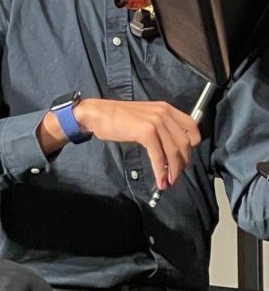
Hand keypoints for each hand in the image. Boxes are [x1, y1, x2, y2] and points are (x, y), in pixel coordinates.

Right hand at [41, 98, 200, 189]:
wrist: (97, 114)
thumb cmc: (117, 117)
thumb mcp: (145, 117)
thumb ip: (160, 127)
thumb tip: (170, 148)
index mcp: (166, 108)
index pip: (192, 127)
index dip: (192, 146)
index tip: (185, 158)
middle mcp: (164, 113)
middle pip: (184, 143)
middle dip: (182, 163)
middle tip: (175, 175)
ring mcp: (155, 122)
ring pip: (173, 152)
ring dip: (173, 171)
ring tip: (169, 182)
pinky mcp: (146, 132)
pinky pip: (159, 156)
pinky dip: (161, 172)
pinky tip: (160, 180)